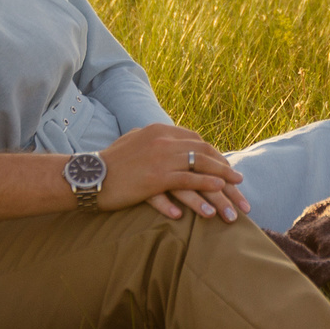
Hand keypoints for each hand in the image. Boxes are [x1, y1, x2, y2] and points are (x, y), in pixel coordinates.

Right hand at [100, 123, 249, 221]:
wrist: (88, 175)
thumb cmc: (108, 163)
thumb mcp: (132, 141)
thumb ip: (149, 138)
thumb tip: (159, 135)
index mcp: (160, 130)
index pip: (196, 141)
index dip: (215, 157)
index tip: (228, 171)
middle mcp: (164, 140)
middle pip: (205, 154)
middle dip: (226, 172)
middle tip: (241, 186)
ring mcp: (161, 157)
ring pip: (201, 169)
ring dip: (222, 184)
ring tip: (236, 197)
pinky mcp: (156, 177)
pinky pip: (188, 182)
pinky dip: (205, 189)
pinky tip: (216, 198)